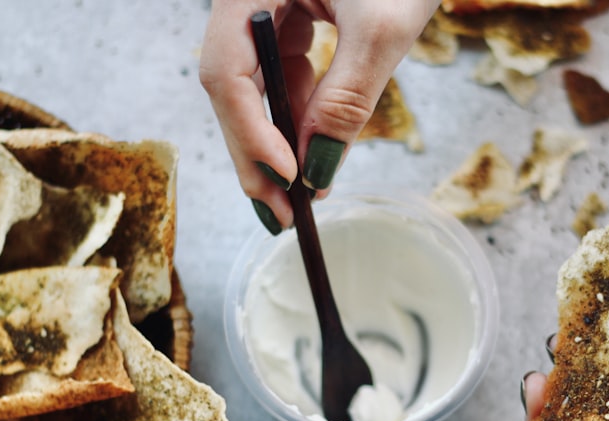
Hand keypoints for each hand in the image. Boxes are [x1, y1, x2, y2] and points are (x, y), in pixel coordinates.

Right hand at [200, 1, 440, 232]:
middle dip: (257, 154)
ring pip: (254, 88)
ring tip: (302, 195)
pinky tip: (313, 150)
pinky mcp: (291, 17)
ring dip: (276, 143)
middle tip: (282, 213)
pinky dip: (298, 116)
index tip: (286, 178)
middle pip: (231, 88)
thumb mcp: (383, 28)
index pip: (225, 70)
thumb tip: (316, 170)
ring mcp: (267, 7)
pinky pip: (282, 75)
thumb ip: (347, 99)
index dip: (250, 132)